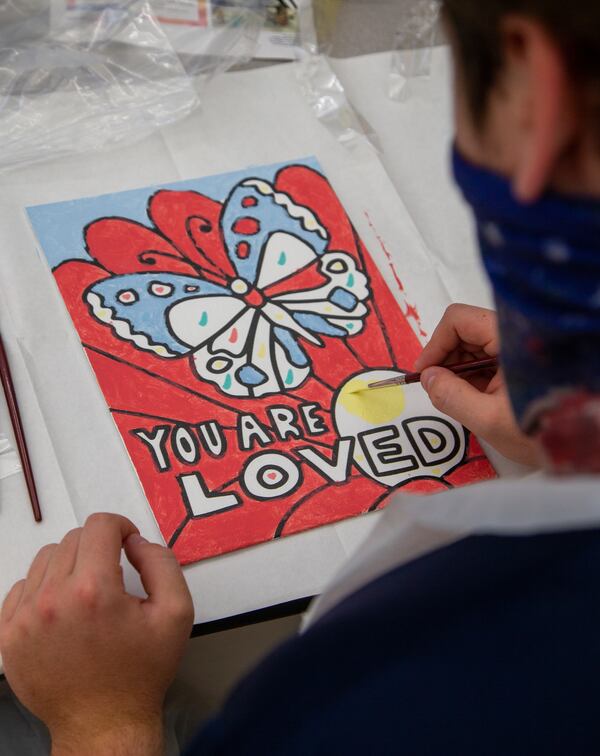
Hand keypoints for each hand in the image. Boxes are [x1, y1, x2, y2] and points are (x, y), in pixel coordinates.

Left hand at [0, 514, 193, 755]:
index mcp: (94, 591)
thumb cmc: (140, 673)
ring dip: (70, 564)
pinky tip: (65, 610)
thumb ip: (162, 563)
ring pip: (46, 558)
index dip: (121, 527)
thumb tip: (136, 542)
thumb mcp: (176, 613)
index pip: (99, 526)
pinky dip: (45, 588)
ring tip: (88, 593)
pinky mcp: (9, 635)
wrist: (103, 724)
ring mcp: (25, 618)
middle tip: (114, 574)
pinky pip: (22, 586)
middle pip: (73, 539)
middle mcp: (53, 600)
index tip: (127, 543)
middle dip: (98, 547)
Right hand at [414, 304, 538, 466]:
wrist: (588, 444)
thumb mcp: (489, 420)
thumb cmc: (543, 433)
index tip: (424, 373)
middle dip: (446, 358)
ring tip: (459, 399)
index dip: (435, 345)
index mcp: (509, 338)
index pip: (458, 320)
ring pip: (478, 345)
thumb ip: (452, 397)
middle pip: (467, 330)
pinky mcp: (525, 362)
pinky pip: (492, 359)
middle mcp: (515, 336)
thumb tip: (428, 378)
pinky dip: (477, 376)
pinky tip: (477, 399)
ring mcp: (521, 348)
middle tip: (437, 388)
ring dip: (460, 369)